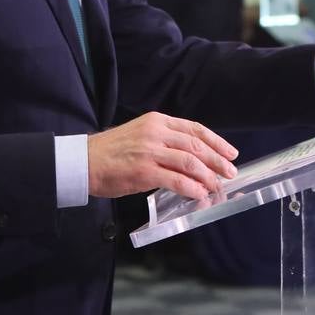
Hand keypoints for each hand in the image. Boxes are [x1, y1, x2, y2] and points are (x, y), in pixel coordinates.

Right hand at [88, 112, 237, 199]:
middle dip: (217, 160)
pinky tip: (199, 194)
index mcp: (157, 121)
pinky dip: (192, 188)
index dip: (216, 142)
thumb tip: (192, 157)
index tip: (230, 152)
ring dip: (208, 176)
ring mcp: (150, 151)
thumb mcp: (140, 133)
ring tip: (216, 186)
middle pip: (196, 145)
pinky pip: (176, 180)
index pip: (194, 129)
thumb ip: (164, 140)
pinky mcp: (144, 172)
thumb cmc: (111, 151)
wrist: (84, 161)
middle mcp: (156, 132)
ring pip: (190, 162)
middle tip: (230, 172)